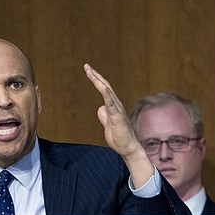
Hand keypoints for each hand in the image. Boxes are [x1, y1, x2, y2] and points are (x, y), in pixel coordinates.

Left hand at [84, 64, 153, 184]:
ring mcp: (117, 110)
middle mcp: (116, 105)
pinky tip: (103, 86)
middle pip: (105, 86)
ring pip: (107, 91)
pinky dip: (107, 94)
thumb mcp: (107, 125)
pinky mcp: (117, 117)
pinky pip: (111, 103)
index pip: (105, 90)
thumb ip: (104, 115)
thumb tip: (100, 108)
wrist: (128, 148)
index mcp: (113, 106)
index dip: (97, 80)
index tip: (88, 71)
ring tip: (89, 71)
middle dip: (95, 76)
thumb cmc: (119, 138)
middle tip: (86, 66)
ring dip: (98, 81)